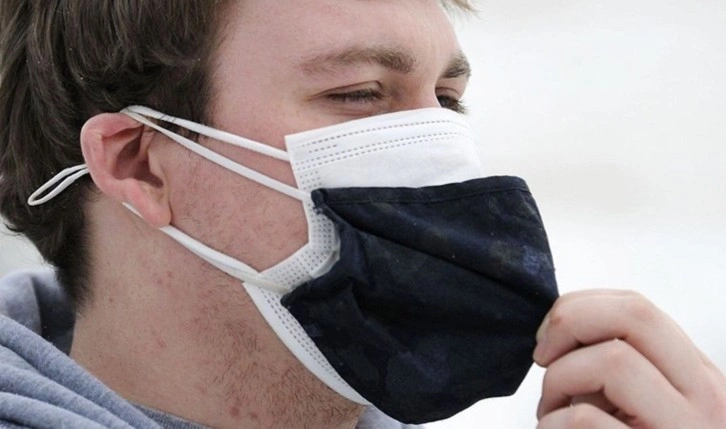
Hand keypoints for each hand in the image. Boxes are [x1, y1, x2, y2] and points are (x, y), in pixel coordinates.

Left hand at [534, 289, 725, 427]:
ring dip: (558, 380)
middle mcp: (706, 399)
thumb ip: (617, 364)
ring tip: (552, 410)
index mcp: (698, 377)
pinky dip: (551, 424)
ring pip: (613, 360)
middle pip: (636, 315)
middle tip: (543, 356)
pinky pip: (586, 419)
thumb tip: (558, 328)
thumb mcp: (637, 403)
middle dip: (570, 322)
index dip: (580, 307)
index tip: (549, 335)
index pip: (639, 308)